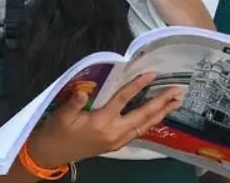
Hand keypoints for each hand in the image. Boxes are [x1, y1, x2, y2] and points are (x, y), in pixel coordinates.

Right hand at [27, 73, 181, 168]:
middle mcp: (114, 132)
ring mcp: (117, 140)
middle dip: (162, 102)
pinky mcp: (116, 145)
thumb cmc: (57, 132)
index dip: (137, 86)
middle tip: (178, 91)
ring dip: (161, 113)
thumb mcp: (62, 115)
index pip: (123, 100)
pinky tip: (159, 115)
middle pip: (143, 115)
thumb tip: (84, 91)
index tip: (152, 74)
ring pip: (145, 125)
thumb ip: (74, 102)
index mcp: (101, 122)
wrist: (51, 155)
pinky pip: (139, 132)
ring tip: (176, 102)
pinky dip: (151, 122)